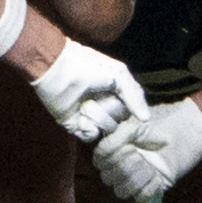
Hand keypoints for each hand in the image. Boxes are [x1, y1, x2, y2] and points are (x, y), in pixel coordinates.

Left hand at [29, 37, 149, 144]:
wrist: (55, 67)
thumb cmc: (87, 66)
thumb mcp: (118, 75)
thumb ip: (134, 96)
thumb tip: (145, 119)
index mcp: (116, 93)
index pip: (132, 110)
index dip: (132, 111)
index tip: (128, 108)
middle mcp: (104, 106)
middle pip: (120, 121)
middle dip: (112, 111)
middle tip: (99, 99)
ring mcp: (89, 116)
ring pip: (106, 130)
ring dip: (98, 117)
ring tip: (86, 104)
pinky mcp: (74, 124)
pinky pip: (89, 136)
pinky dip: (87, 128)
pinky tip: (81, 115)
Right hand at [92, 99, 201, 202]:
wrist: (190, 128)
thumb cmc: (164, 121)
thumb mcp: (136, 124)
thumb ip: (117, 135)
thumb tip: (102, 150)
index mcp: (117, 149)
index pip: (100, 162)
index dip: (107, 157)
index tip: (123, 146)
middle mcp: (124, 165)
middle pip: (108, 178)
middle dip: (122, 165)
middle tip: (137, 152)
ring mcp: (139, 177)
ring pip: (122, 190)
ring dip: (135, 176)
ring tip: (148, 162)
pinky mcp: (155, 185)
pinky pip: (141, 196)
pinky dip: (148, 185)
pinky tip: (157, 173)